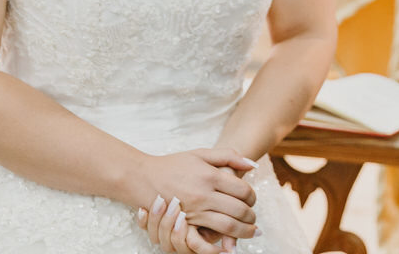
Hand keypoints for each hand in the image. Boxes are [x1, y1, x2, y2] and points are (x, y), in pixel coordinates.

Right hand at [135, 149, 258, 245]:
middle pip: (238, 210)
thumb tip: (253, 164)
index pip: (243, 190)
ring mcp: (193, 211)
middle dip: (251, 217)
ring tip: (250, 232)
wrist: (143, 177)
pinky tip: (229, 246)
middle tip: (254, 220)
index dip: (252, 197)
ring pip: (226, 226)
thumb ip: (229, 156)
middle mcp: (203, 194)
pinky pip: (205, 238)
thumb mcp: (202, 153)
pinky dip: (219, 244)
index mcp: (210, 176)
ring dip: (243, 231)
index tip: (252, 200)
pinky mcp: (184, 223)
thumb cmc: (175, 165)